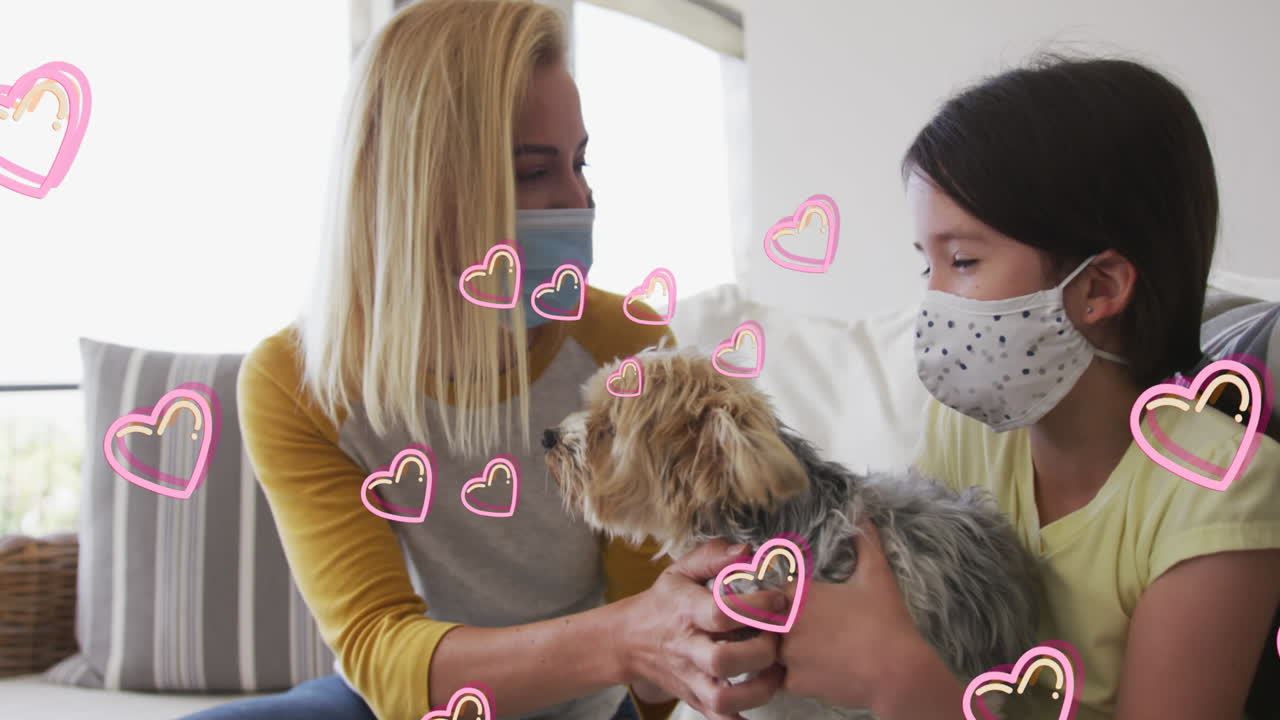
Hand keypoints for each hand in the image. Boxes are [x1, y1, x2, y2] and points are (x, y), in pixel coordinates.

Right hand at [617, 539, 786, 719]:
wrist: (629, 641)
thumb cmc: (664, 602)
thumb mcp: (681, 571)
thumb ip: (713, 556)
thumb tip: (747, 551)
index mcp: (686, 612)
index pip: (721, 613)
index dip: (755, 606)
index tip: (778, 599)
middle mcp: (687, 649)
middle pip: (723, 660)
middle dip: (761, 650)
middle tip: (779, 637)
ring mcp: (691, 679)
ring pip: (724, 698)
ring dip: (760, 689)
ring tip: (778, 671)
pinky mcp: (696, 701)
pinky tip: (763, 700)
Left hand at [779, 520, 956, 715]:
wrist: (898, 672)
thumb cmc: (886, 620)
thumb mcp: (877, 575)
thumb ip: (865, 542)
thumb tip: (864, 514)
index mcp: (798, 593)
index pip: (767, 590)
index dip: (774, 597)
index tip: (783, 602)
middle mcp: (785, 621)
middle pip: (761, 620)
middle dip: (769, 623)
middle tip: (788, 627)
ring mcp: (787, 654)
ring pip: (766, 651)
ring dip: (777, 651)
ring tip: (800, 650)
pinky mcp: (794, 682)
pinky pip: (779, 679)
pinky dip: (790, 677)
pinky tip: (810, 672)